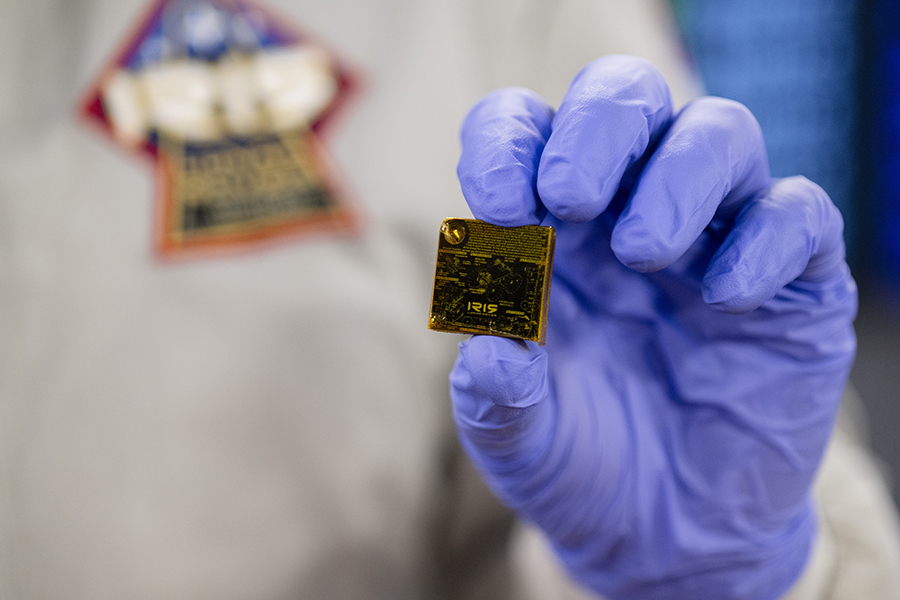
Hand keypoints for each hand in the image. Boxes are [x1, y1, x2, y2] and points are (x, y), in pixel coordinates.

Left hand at [451, 55, 856, 599]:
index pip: (524, 132)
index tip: (498, 204)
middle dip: (598, 127)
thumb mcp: (518, 438)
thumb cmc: (578, 463)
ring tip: (646, 253)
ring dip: (679, 175)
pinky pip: (799, 214)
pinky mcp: (790, 281)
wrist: (665, 535)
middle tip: (570, 197)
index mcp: (547, 233)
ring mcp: (713, 241)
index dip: (506, 144)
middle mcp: (628, 215)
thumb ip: (494, 394)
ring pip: (720, 133)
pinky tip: (725, 301)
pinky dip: (764, 240)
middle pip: (626, 99)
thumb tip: (490, 343)